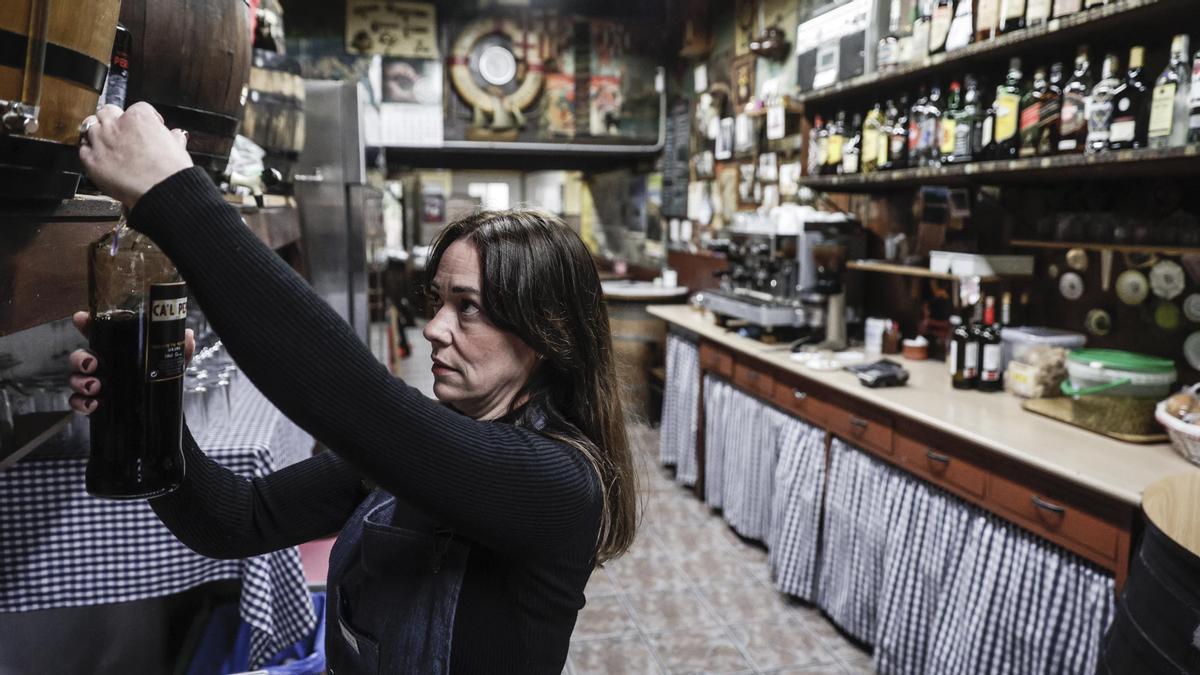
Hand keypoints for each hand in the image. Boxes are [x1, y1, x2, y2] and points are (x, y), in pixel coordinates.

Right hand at [67, 311, 194, 414]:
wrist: (162, 408)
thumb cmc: (161, 377)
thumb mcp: (173, 362)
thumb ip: (180, 349)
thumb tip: (187, 334)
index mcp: (119, 348)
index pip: (98, 331)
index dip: (86, 323)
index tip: (81, 318)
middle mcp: (104, 363)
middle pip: (80, 355)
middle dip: (81, 358)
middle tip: (93, 364)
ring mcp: (96, 383)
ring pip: (76, 378)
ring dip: (81, 381)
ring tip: (95, 386)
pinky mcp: (94, 402)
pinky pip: (77, 401)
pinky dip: (81, 403)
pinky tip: (93, 404)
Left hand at [78, 102, 192, 209]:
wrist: (160, 192)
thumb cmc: (170, 172)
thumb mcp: (179, 149)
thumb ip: (174, 138)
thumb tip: (176, 135)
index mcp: (139, 117)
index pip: (139, 108)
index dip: (146, 119)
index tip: (149, 128)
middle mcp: (116, 125)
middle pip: (107, 111)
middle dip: (114, 119)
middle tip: (122, 131)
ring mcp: (100, 141)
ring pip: (90, 125)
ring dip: (97, 132)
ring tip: (107, 143)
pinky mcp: (90, 160)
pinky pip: (83, 148)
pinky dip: (89, 151)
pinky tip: (99, 157)